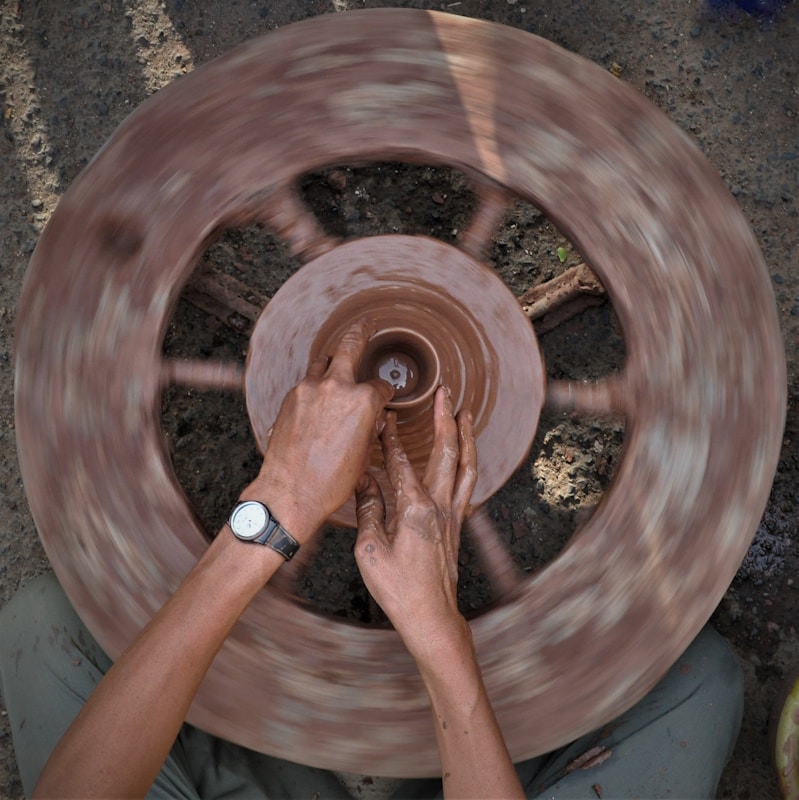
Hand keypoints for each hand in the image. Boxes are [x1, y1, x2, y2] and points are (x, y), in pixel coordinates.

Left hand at [244, 319, 393, 540]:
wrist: (291, 492)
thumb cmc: (331, 481)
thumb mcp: (364, 454)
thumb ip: (369, 425)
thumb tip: (372, 417)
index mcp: (363, 401)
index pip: (380, 385)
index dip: (385, 392)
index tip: (384, 396)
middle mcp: (336, 387)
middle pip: (350, 344)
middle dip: (362, 331)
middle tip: (368, 324)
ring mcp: (310, 389)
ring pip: (323, 362)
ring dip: (332, 363)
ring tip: (336, 366)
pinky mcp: (290, 397)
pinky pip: (307, 383)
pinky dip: (315, 386)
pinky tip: (318, 400)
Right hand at [354, 386, 476, 655]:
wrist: (431, 616)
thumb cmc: (398, 588)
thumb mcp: (369, 549)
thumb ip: (368, 509)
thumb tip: (364, 480)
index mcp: (415, 508)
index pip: (402, 462)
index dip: (391, 438)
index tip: (384, 416)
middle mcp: (440, 505)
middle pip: (446, 452)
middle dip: (445, 418)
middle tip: (445, 392)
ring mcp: (452, 514)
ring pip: (466, 465)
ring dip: (465, 436)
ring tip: (465, 413)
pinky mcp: (457, 524)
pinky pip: (467, 483)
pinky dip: (468, 462)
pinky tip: (464, 455)